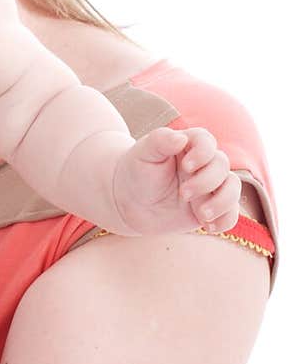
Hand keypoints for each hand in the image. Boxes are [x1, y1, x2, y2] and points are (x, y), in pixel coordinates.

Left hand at [113, 127, 240, 235]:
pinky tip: (208, 226)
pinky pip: (230, 213)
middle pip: (222, 165)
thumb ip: (160, 141)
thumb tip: (180, 138)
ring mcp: (210, 186)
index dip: (203, 153)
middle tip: (183, 194)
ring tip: (202, 214)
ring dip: (222, 202)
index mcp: (188, 145)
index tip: (186, 166)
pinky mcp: (211, 207)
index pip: (207, 141)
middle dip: (206, 182)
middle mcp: (203, 164)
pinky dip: (226, 220)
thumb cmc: (136, 172)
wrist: (129, 202)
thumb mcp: (143, 154)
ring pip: (233, 188)